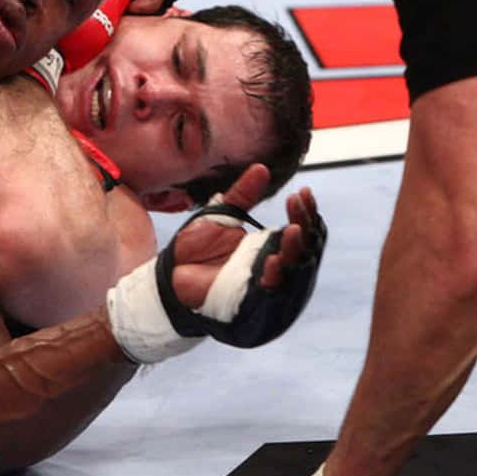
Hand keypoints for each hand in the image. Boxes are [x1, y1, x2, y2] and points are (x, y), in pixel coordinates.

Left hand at [169, 163, 322, 311]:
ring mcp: (267, 290)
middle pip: (306, 251)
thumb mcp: (220, 216)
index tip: (303, 192)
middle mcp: (276, 270)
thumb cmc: (196, 248)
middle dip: (305, 227)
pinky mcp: (252, 307)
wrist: (169, 276)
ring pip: (294, 275)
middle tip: (297, 205)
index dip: (307, 213)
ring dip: (294, 252)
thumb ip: (242, 194)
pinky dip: (274, 279)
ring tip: (292, 230)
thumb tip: (261, 168)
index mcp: (272, 248)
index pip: (303, 231)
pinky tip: (272, 261)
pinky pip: (270, 296)